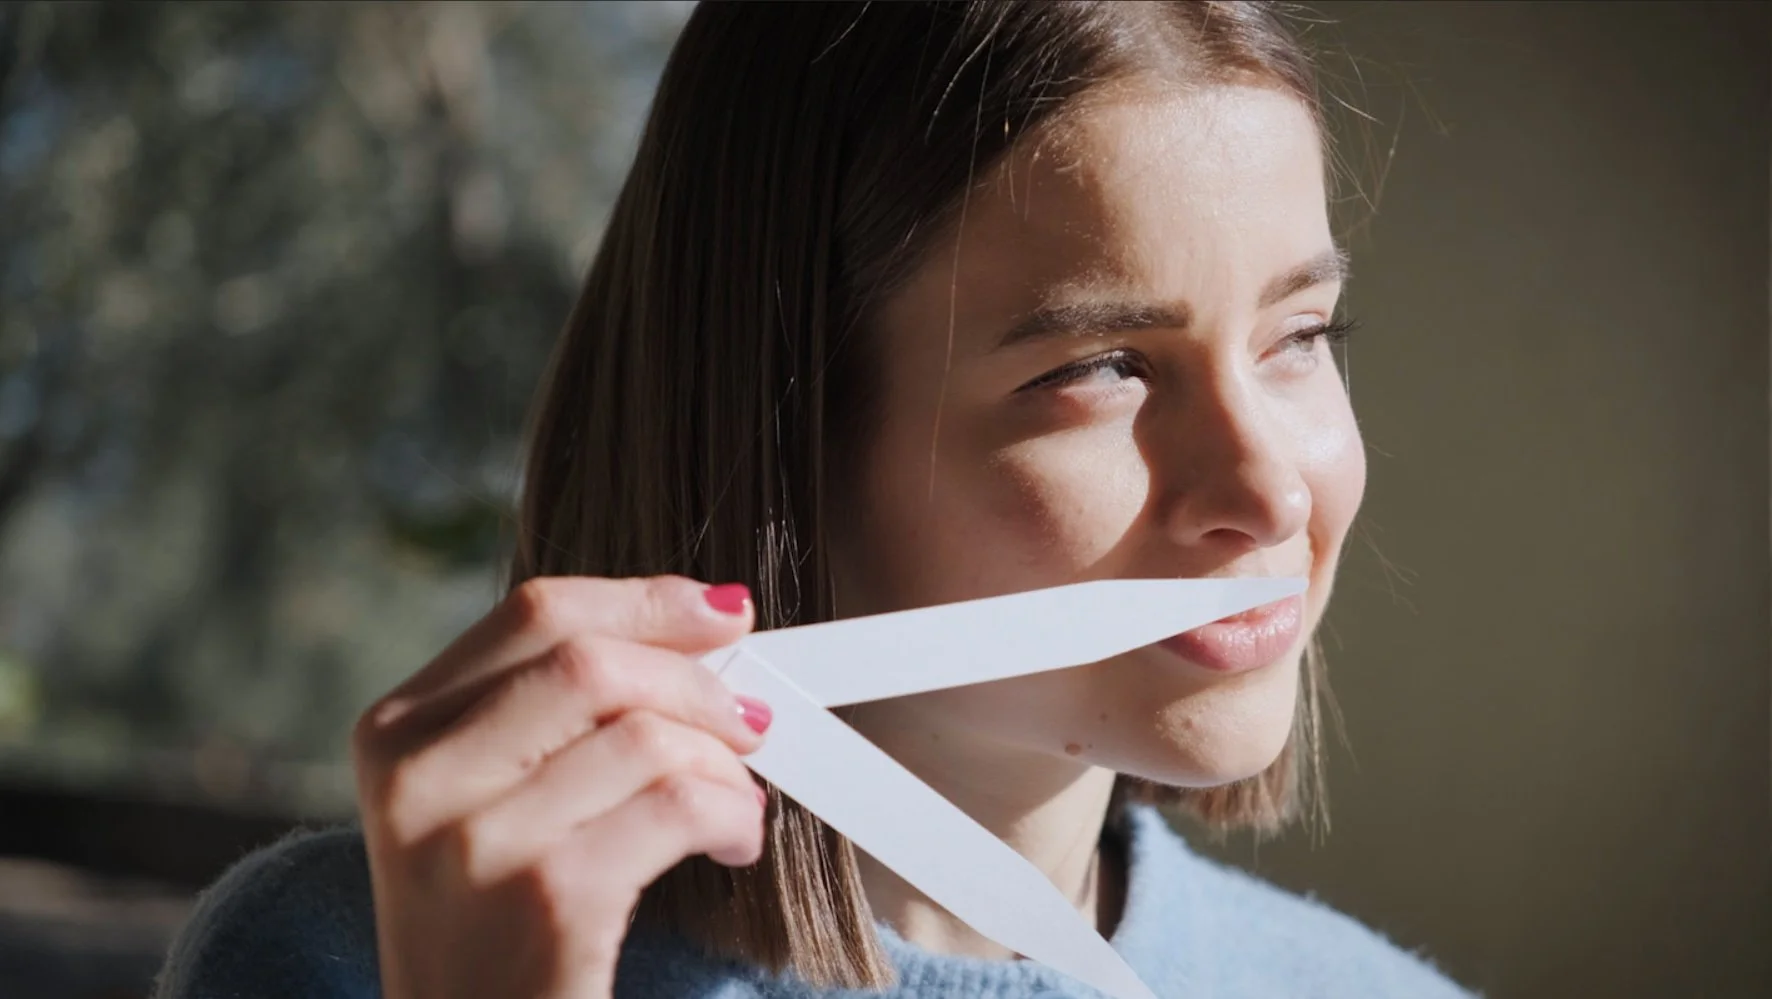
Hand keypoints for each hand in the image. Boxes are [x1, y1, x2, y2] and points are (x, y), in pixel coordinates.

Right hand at [352, 575, 768, 998]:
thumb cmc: (496, 929)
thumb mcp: (482, 806)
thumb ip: (552, 714)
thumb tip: (698, 628)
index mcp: (396, 733)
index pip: (535, 614)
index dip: (646, 601)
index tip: (723, 613)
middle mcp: (418, 778)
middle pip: (592, 661)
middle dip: (696, 685)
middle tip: (748, 723)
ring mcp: (477, 839)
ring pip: (645, 735)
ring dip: (723, 765)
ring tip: (735, 804)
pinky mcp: (548, 897)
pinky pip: (679, 805)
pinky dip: (732, 815)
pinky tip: (734, 841)